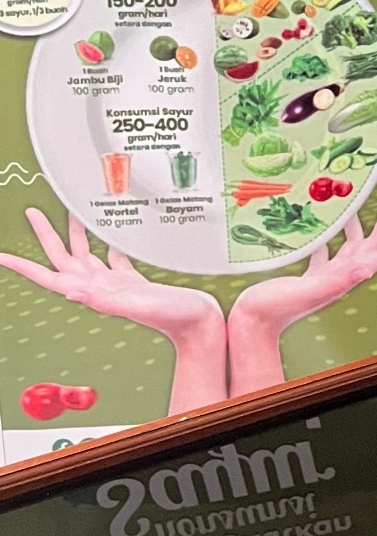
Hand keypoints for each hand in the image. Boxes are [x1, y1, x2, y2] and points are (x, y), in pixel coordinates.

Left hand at [0, 208, 222, 341]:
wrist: (198, 323)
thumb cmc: (172, 316)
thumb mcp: (137, 304)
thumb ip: (107, 299)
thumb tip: (75, 292)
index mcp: (96, 292)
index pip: (49, 277)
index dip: (24, 267)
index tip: (2, 256)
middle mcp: (101, 286)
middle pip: (63, 257)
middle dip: (45, 235)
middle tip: (32, 213)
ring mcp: (116, 283)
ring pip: (86, 253)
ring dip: (75, 233)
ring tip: (70, 212)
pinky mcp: (134, 280)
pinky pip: (113, 257)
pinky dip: (107, 243)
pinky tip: (109, 233)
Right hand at [229, 187, 376, 333]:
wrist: (253, 323)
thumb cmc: (277, 309)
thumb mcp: (309, 291)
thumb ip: (337, 280)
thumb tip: (366, 269)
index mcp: (346, 275)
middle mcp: (342, 274)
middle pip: (374, 240)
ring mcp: (327, 274)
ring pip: (351, 243)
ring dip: (360, 223)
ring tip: (362, 202)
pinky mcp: (309, 274)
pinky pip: (326, 248)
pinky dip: (330, 233)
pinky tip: (325, 223)